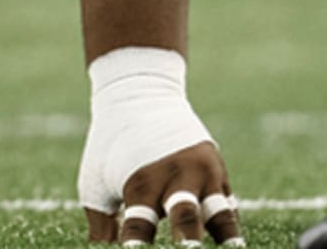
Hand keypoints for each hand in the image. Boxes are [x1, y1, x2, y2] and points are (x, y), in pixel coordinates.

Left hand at [77, 48, 243, 245]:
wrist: (140, 93)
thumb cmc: (111, 146)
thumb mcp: (96, 180)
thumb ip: (102, 226)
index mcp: (140, 182)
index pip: (139, 228)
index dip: (137, 246)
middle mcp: (175, 177)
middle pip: (186, 220)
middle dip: (187, 243)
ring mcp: (202, 175)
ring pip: (222, 216)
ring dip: (226, 240)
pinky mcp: (220, 175)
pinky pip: (230, 211)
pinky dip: (229, 234)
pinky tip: (229, 248)